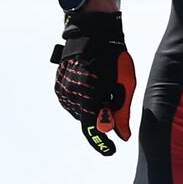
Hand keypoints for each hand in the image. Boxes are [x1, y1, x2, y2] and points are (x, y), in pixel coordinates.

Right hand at [50, 10, 135, 156]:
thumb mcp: (124, 85)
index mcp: (87, 95)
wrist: (93, 32)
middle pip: (87, 120)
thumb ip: (121, 112)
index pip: (92, 130)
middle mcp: (70, 95)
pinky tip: (93, 85)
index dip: (102, 144)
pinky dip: (85, 101)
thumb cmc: (113, 57)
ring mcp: (62, 90)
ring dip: (93, 108)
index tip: (112, 151)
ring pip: (80, 112)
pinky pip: (73, 102)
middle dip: (102, 117)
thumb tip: (122, 136)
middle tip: (113, 99)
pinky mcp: (58, 85)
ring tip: (103, 85)